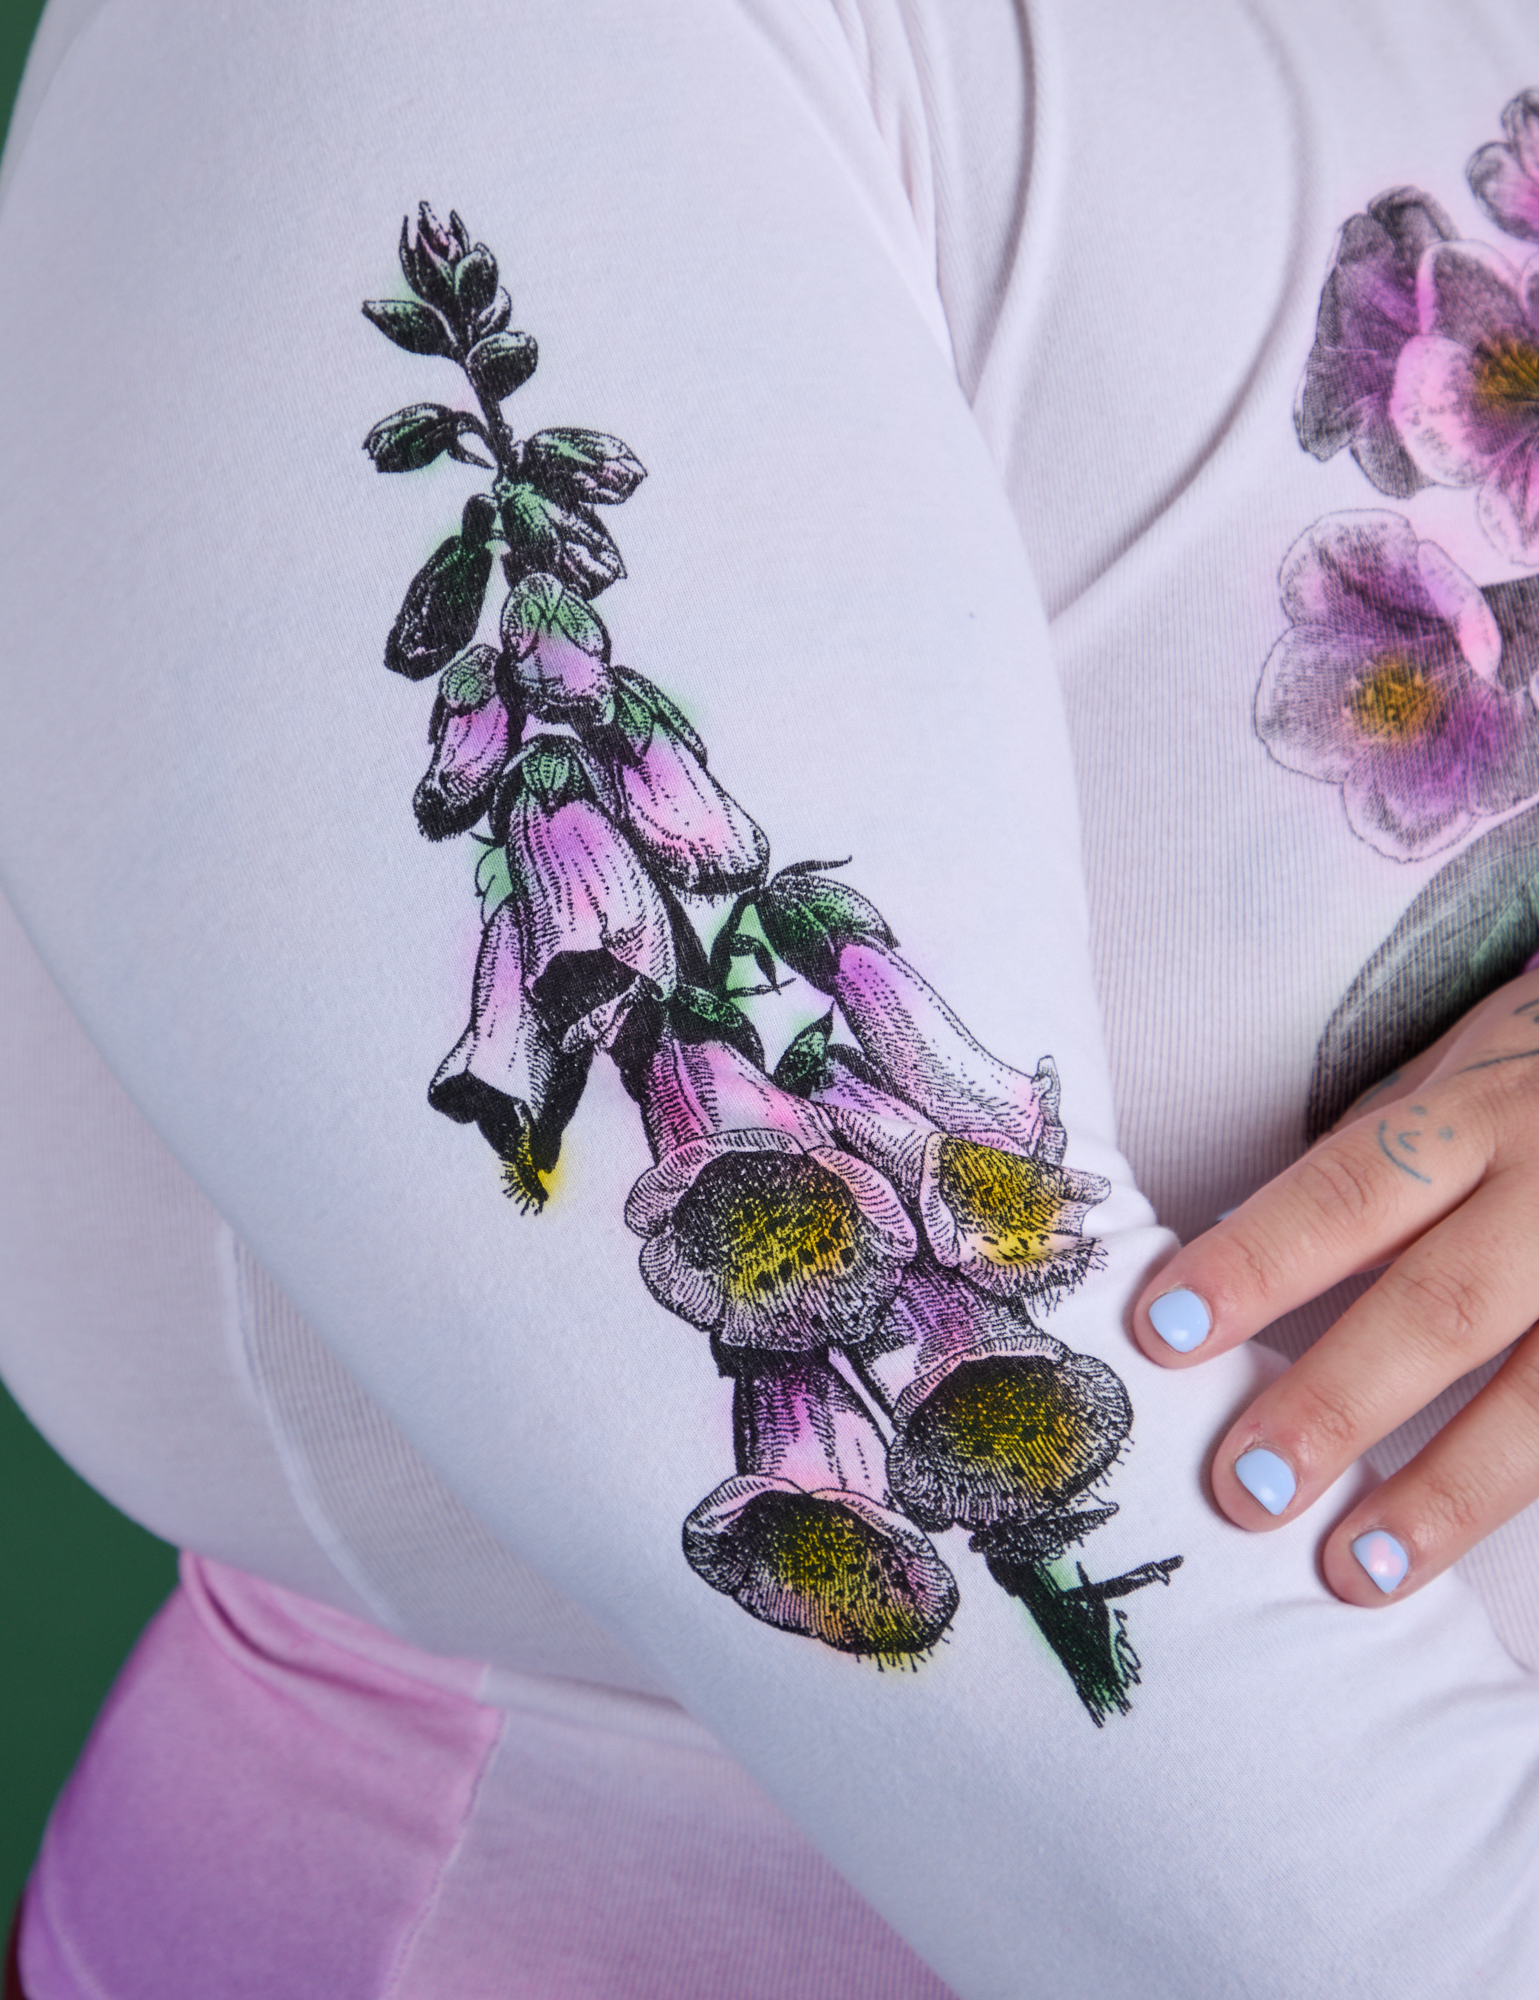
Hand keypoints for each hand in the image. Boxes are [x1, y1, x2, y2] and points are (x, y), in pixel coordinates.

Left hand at [1132, 967, 1538, 1604]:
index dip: (1255, 1262)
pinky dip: (1519, 1493)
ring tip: (1354, 1570)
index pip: (1348, 1190)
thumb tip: (1230, 1264)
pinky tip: (1449, 1556)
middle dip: (1336, 1401)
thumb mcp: (1458, 1093)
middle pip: (1443, 1303)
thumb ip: (1372, 1178)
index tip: (1162, 1333)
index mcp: (1482, 1114)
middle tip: (1242, 1487)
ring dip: (1444, 1492)